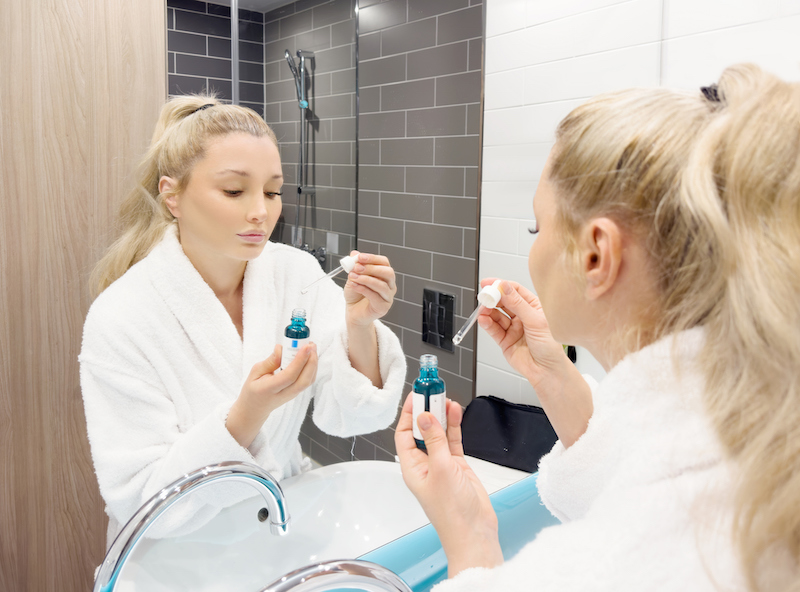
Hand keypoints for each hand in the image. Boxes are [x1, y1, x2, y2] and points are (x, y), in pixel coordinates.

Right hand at [226, 343, 317, 447]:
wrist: (255, 408)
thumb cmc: (253, 388)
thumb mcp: (255, 372)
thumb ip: (269, 361)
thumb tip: (281, 348)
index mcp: (269, 389)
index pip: (289, 376)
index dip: (299, 360)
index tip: (306, 346)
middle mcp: (284, 394)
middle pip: (304, 380)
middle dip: (311, 361)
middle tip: (311, 344)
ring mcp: (292, 395)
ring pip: (309, 381)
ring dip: (313, 363)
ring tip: (311, 347)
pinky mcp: (297, 392)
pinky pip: (308, 380)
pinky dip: (312, 367)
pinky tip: (309, 356)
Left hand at [343, 251, 396, 326]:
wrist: (353, 312)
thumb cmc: (355, 295)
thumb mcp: (353, 277)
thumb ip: (355, 266)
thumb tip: (354, 253)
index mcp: (384, 275)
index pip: (384, 263)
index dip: (373, 258)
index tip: (359, 257)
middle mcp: (390, 285)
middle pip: (388, 273)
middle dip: (371, 268)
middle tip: (357, 268)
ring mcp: (388, 297)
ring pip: (382, 285)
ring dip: (366, 279)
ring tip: (353, 277)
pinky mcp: (383, 307)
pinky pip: (375, 297)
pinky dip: (363, 289)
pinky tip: (354, 286)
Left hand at [395, 393, 502, 577]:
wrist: (475, 531)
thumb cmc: (453, 512)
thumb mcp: (441, 469)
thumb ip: (435, 440)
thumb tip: (425, 417)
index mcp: (411, 467)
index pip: (404, 433)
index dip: (408, 413)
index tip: (415, 395)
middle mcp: (424, 464)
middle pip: (422, 430)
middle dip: (426, 410)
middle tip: (432, 390)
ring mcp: (441, 464)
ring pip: (439, 433)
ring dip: (442, 416)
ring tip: (445, 397)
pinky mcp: (457, 466)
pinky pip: (453, 440)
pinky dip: (454, 426)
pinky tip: (455, 412)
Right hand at [476, 278, 567, 387]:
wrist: (546, 371)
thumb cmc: (550, 347)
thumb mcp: (535, 321)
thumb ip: (517, 303)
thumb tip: (504, 287)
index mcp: (534, 307)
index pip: (515, 291)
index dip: (501, 286)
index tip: (489, 283)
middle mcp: (523, 316)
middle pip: (503, 302)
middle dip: (492, 298)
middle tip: (484, 297)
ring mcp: (513, 328)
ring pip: (496, 315)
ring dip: (488, 311)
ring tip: (482, 310)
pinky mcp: (505, 340)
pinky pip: (493, 329)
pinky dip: (487, 324)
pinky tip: (483, 319)